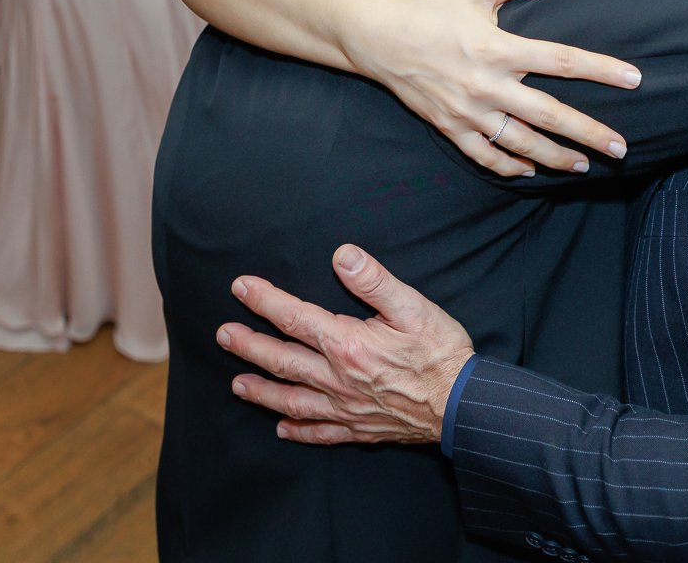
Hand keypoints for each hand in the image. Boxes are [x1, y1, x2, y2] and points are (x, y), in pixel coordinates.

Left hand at [221, 245, 472, 445]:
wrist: (464, 406)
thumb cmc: (442, 354)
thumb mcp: (412, 307)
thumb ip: (374, 281)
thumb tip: (342, 255)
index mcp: (347, 344)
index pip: (294, 317)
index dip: (264, 300)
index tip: (240, 287)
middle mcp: (338, 378)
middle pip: (282, 360)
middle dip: (249, 346)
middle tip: (223, 335)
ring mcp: (345, 407)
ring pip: (291, 399)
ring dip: (261, 390)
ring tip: (236, 383)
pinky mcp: (359, 429)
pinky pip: (320, 432)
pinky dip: (298, 431)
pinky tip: (282, 429)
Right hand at [338, 0, 641, 178]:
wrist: (377, 37)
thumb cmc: (431, 8)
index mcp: (498, 47)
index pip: (563, 61)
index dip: (601, 70)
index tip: (634, 80)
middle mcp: (486, 84)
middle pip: (549, 115)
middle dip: (588, 134)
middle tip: (620, 148)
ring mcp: (467, 111)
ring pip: (520, 143)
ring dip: (555, 157)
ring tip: (583, 166)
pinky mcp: (449, 127)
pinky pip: (485, 155)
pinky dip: (509, 165)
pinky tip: (530, 171)